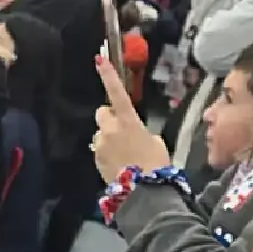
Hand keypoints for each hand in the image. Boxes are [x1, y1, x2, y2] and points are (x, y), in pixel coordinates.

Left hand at [91, 54, 168, 176]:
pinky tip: (119, 165)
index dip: (108, 76)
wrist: (144, 191)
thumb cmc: (156, 165)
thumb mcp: (156, 143)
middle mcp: (111, 129)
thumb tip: (136, 136)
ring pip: (101, 134)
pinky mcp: (96, 159)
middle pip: (102, 113)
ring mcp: (101, 144)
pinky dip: (107, 154)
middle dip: (109, 118)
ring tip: (124, 155)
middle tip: (121, 129)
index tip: (99, 60)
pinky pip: (100, 150)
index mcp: (128, 121)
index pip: (117, 93)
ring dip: (109, 139)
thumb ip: (142, 133)